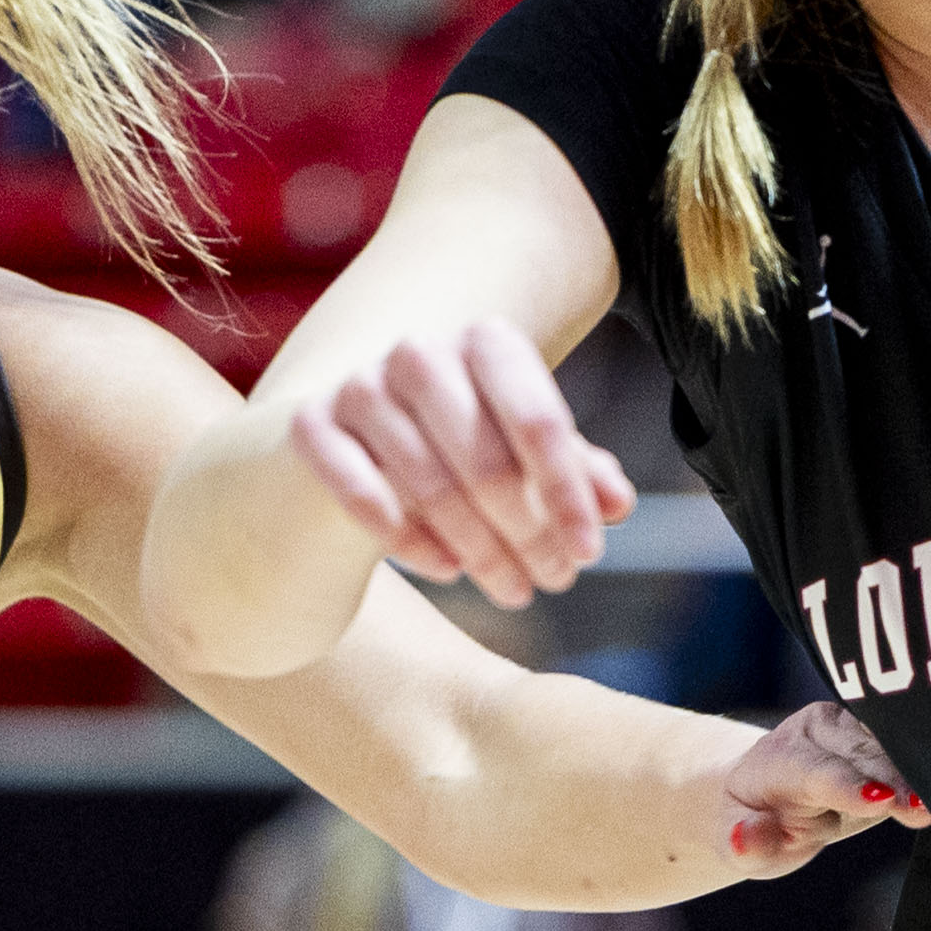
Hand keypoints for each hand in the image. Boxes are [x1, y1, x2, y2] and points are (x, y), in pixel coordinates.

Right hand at [286, 318, 636, 606]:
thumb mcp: (526, 448)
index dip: (568, 496)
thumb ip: (575, 470)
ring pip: (431, 488)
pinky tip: (448, 571)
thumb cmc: (467, 437)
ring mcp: (360, 385)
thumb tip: (617, 504)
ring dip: (480, 552)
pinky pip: (365, 498)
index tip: (590, 554)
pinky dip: (411, 543)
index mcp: (485, 340)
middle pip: (488, 463)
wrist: (361, 430)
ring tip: (513, 590)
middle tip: (552, 581)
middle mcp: (420, 351)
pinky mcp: (312, 427)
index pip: (539, 422)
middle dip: (528, 535)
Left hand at [722, 699, 927, 876]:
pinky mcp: (885, 731)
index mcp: (781, 757)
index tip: (879, 801)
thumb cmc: (754, 820)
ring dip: (920, 771)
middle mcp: (820, 729)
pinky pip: (913, 744)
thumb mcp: (738, 842)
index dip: (849, 785)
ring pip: (895, 744)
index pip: (818, 771)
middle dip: (895, 779)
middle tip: (925, 808)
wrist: (765, 788)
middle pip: (865, 755)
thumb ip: (745, 843)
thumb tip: (744, 839)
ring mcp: (857, 725)